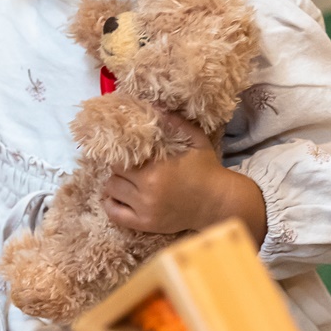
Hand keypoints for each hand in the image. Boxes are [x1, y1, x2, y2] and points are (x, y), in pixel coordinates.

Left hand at [103, 113, 265, 241]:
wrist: (219, 203)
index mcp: (156, 169)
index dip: (122, 153)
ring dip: (115, 185)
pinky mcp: (146, 224)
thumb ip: (176, 123)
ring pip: (112, 193)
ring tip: (124, 181)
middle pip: (114, 175)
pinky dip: (111, 205)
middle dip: (119, 169)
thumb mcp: (197, 141)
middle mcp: (147, 190)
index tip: (126, 151)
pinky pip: (115, 215)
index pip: (121, 158)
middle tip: (127, 166)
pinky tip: (116, 198)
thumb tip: (157, 106)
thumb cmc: (207, 169)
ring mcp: (145, 210)